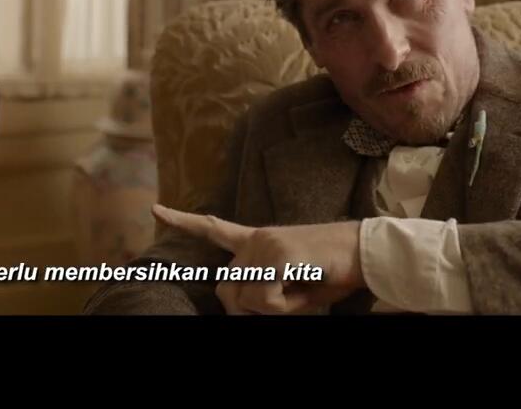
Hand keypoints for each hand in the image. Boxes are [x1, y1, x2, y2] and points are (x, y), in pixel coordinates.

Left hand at [152, 204, 364, 314]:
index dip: (182, 221)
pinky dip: (284, 308)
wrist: (365, 251)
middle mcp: (255, 240)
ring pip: (246, 300)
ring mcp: (265, 246)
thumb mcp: (290, 284)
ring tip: (301, 288)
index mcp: (257, 239)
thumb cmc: (332, 271)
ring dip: (273, 308)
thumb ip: (261, 290)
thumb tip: (237, 305)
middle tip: (285, 300)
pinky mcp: (279, 256)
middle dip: (248, 309)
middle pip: (226, 290)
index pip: (213, 228)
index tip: (155, 210)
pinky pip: (265, 301)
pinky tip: (304, 287)